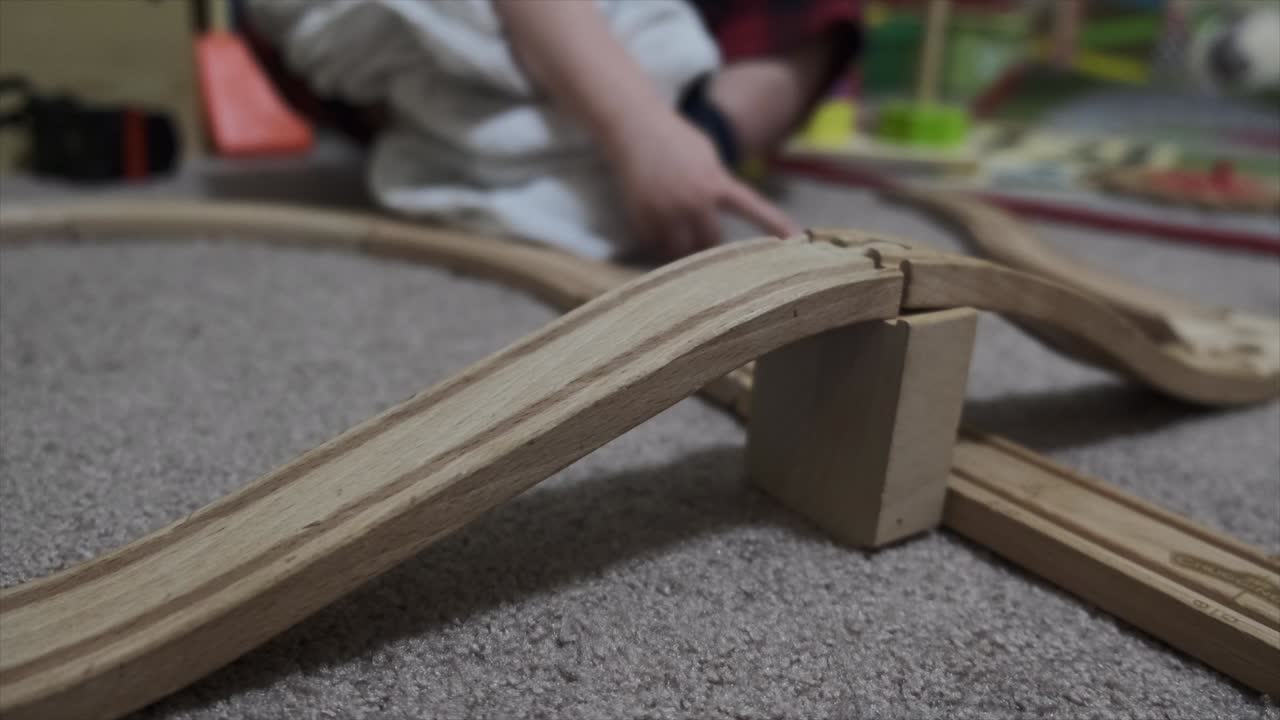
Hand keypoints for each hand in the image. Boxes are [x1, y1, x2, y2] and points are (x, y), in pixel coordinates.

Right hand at [606, 113, 796, 260]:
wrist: (633, 125)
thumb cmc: (674, 139)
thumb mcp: (708, 157)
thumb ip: (719, 186)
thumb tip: (720, 222)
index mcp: (716, 182)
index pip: (753, 208)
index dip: (776, 224)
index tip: (798, 239)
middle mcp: (694, 200)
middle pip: (710, 242)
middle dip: (707, 238)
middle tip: (699, 227)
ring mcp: (667, 212)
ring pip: (680, 250)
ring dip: (681, 244)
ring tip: (675, 224)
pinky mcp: (642, 218)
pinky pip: (654, 245)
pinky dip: (656, 239)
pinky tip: (654, 218)